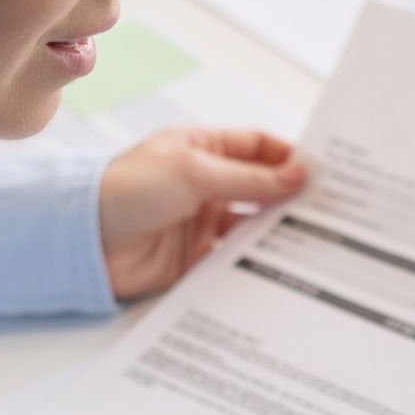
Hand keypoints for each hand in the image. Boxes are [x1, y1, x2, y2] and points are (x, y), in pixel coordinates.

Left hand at [97, 127, 307, 299]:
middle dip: (293, 198)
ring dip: (279, 232)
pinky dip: (258, 262)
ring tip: (316, 240)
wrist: (82, 242)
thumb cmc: (126, 191)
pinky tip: (282, 266)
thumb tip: (300, 175)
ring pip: (254, 226)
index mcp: (202, 150)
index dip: (291, 157)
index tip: (324, 173)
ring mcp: (203, 221)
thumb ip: (249, 179)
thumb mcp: (194, 173)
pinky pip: (237, 259)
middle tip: (332, 209)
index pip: (258, 148)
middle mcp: (206, 184)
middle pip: (262, 189)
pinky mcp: (198, 258)